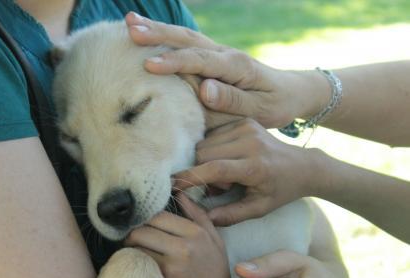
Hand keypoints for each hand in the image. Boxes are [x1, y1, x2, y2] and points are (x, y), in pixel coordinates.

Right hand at [125, 12, 329, 127]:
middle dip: (158, 33)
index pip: (200, 61)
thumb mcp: (260, 109)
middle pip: (188, 39)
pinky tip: (151, 33)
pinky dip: (167, 36)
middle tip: (130, 28)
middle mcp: (225, 54)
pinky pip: (188, 44)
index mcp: (236, 66)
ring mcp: (219, 52)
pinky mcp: (215, 57)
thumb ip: (233, 101)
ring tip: (130, 22)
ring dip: (158, 29)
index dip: (174, 62)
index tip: (149, 65)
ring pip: (186, 37)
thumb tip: (205, 90)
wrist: (292, 92)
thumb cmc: (276, 105)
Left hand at [125, 194, 237, 277]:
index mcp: (196, 234)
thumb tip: (180, 194)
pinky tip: (137, 267)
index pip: (158, 216)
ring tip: (134, 253)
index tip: (143, 226)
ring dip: (131, 250)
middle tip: (132, 241)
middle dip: (133, 234)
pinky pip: (137, 266)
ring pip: (136, 248)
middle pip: (142, 230)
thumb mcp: (215, 242)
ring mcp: (171, 267)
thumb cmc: (214, 274)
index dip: (146, 220)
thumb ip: (198, 216)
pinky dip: (133, 265)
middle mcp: (184, 248)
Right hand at [174, 118, 321, 224]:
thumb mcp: (259, 209)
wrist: (303, 166)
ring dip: (206, 159)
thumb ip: (231, 215)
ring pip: (205, 142)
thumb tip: (204, 218)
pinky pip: (213, 134)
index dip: (191, 177)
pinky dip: (213, 148)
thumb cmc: (280, 191)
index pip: (215, 169)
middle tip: (218, 186)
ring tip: (226, 173)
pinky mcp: (244, 121)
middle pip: (204, 153)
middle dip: (200, 170)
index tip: (174, 185)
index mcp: (255, 166)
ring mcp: (247, 128)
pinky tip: (228, 159)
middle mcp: (250, 142)